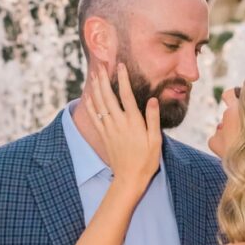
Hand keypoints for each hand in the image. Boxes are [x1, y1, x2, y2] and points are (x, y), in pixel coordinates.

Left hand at [87, 63, 160, 190]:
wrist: (129, 179)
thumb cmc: (146, 161)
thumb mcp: (156, 141)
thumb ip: (153, 119)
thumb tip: (152, 99)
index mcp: (133, 122)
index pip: (126, 95)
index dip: (123, 79)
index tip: (120, 65)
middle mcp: (118, 123)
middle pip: (108, 96)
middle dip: (104, 79)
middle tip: (101, 65)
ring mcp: (109, 129)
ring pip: (99, 104)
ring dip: (95, 88)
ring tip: (94, 75)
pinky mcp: (104, 136)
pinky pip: (94, 117)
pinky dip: (90, 105)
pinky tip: (88, 96)